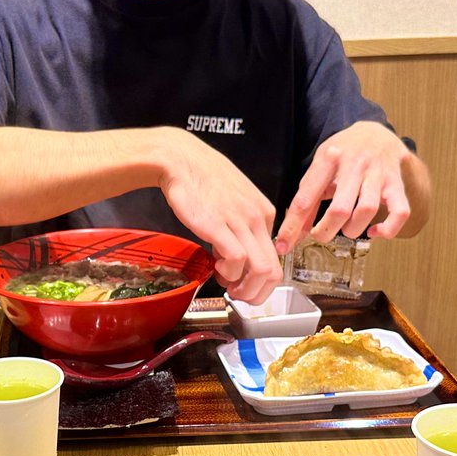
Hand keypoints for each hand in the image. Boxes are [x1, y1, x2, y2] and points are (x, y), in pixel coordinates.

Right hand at [155, 129, 280, 304]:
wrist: (181, 159)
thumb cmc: (202, 178)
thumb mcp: (234, 199)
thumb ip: (241, 224)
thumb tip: (237, 253)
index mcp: (264, 212)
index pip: (275, 257)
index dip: (259, 279)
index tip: (243, 281)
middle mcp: (257, 218)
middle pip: (273, 270)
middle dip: (257, 293)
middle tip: (240, 296)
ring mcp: (240, 222)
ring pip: (261, 270)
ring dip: (244, 289)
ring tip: (227, 286)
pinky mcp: (219, 226)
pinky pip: (237, 261)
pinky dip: (228, 274)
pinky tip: (216, 267)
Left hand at [275, 121, 413, 253]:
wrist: (376, 132)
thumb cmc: (343, 155)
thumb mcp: (319, 168)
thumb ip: (306, 199)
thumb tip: (292, 234)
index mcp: (329, 158)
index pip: (305, 198)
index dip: (292, 226)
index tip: (283, 245)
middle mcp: (355, 164)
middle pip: (339, 208)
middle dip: (325, 231)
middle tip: (321, 235)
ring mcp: (378, 173)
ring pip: (367, 210)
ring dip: (352, 230)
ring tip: (346, 229)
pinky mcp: (396, 183)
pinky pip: (400, 211)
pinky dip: (388, 229)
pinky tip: (375, 232)